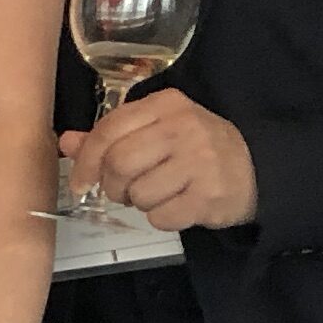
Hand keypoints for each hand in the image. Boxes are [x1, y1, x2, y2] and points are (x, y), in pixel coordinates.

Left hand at [66, 93, 256, 229]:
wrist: (255, 170)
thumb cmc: (196, 149)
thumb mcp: (156, 130)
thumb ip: (110, 136)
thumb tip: (67, 142)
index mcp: (165, 105)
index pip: (109, 130)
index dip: (86, 160)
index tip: (80, 182)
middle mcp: (184, 127)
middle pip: (119, 163)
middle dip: (113, 186)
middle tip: (124, 191)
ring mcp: (200, 161)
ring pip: (139, 193)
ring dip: (140, 202)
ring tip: (158, 193)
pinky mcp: (210, 195)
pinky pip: (161, 217)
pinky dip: (161, 217)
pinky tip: (177, 205)